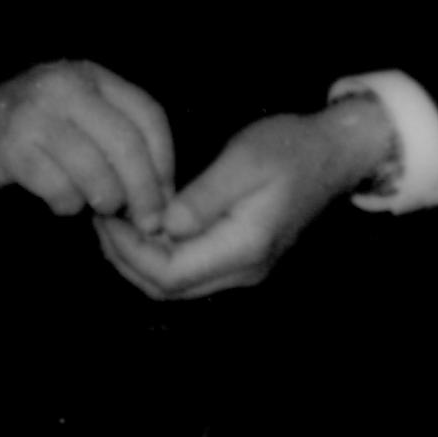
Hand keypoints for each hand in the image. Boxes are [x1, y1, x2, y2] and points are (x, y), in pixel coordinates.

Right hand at [0, 60, 175, 231]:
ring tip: (97, 207)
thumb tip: (164, 196)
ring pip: (95, 171)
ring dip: (104, 200)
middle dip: (144, 191)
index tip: (165, 194)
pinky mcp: (12, 146)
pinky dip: (67, 204)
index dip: (164, 161)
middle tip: (148, 221)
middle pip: (126, 145)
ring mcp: (36, 114)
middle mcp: (66, 87)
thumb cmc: (35, 128)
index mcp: (91, 77)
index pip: (148, 116)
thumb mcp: (79, 115)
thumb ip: (118, 140)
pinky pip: (58, 187)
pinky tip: (61, 203)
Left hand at [94, 104, 387, 300]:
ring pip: (174, 283)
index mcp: (242, 248)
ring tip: (116, 217)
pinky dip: (158, 251)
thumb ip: (203, 197)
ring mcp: (242, 268)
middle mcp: (242, 270)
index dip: (129, 251)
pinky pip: (188, 268)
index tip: (108, 215)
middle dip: (125, 257)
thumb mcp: (244, 160)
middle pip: (166, 288)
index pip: (168, 274)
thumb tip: (162, 224)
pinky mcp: (239, 257)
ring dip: (139, 257)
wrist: (334, 152)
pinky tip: (145, 219)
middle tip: (103, 216)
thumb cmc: (291, 148)